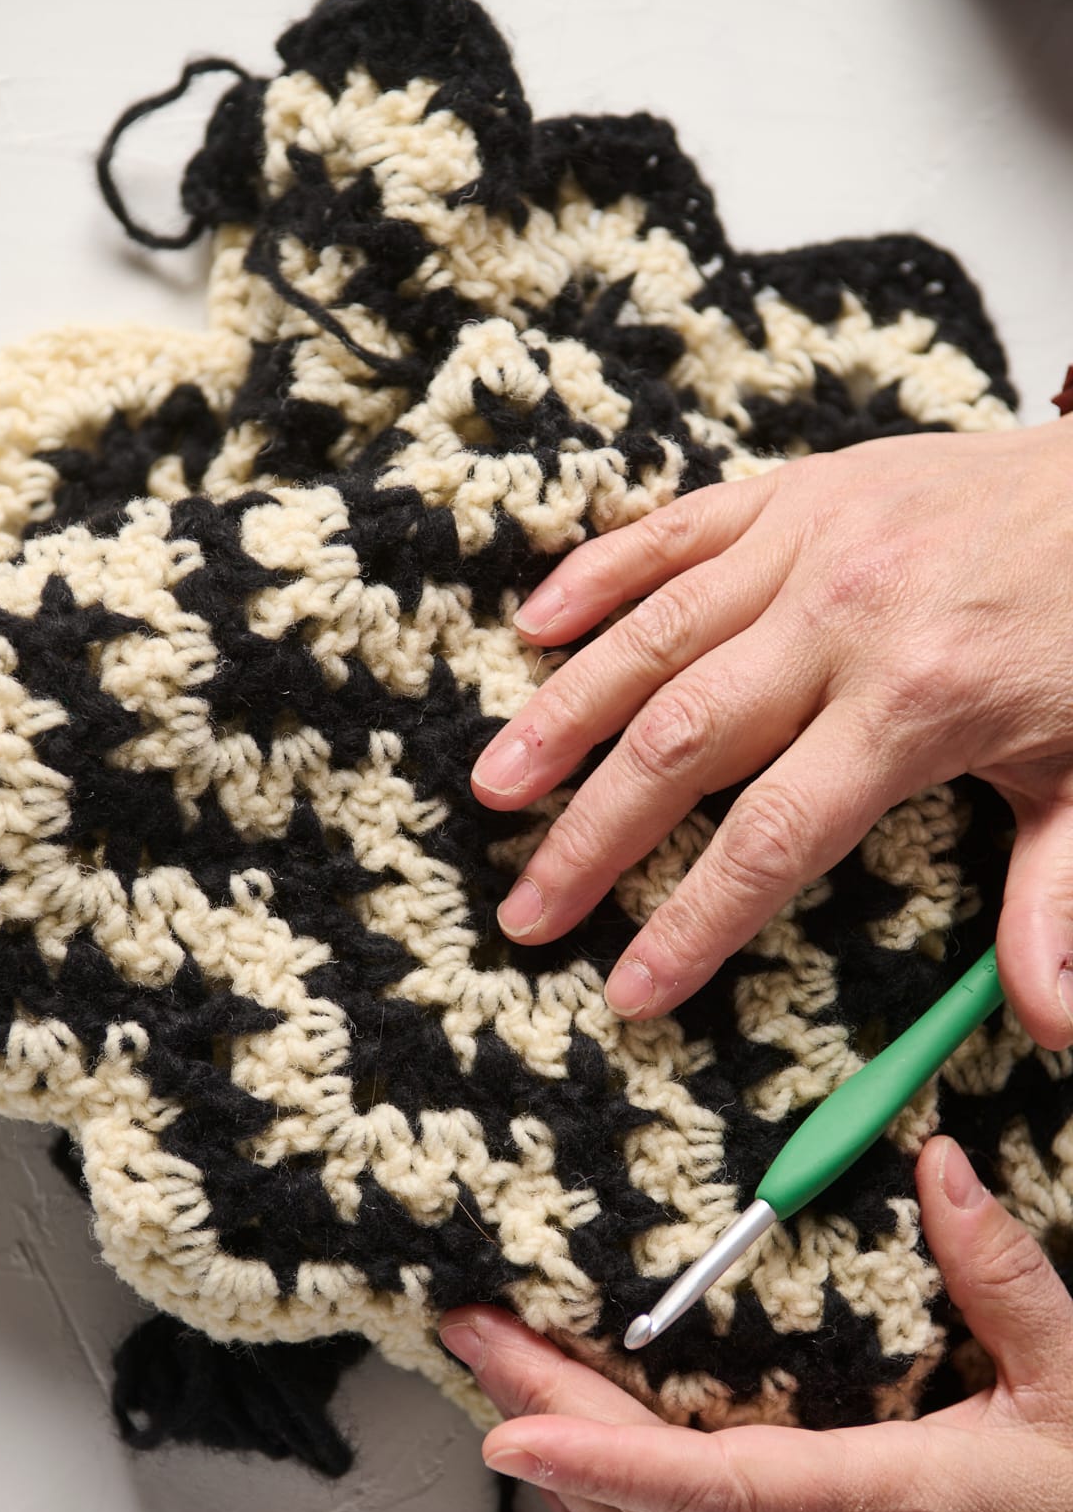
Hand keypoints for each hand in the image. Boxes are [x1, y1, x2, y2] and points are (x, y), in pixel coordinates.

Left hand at [438, 1138, 1072, 1511]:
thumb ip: (1002, 1276)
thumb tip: (939, 1172)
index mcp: (891, 1505)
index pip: (713, 1485)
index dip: (599, 1457)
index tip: (511, 1425)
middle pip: (648, 1506)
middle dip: (540, 1418)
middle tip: (476, 1341)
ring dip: (563, 1482)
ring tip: (507, 1397)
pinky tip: (585, 1505)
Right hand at [471, 420, 1072, 1048]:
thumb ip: (1058, 901)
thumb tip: (1049, 1020)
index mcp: (914, 703)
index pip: (773, 838)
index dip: (694, 922)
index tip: (630, 988)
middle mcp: (840, 622)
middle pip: (682, 747)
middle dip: (591, 840)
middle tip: (526, 911)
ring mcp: (806, 546)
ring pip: (653, 639)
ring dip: (564, 716)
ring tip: (496, 786)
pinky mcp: (793, 491)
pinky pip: (672, 530)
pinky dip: (596, 576)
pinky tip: (533, 628)